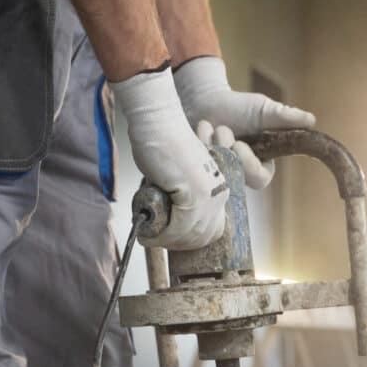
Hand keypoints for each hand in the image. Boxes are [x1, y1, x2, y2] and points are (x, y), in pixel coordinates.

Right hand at [110, 68, 228, 249]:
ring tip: (148, 237)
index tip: (171, 240)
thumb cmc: (162, 144)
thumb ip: (181, 198)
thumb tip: (169, 221)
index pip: (213, 229)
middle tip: (155, 240)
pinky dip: (161, 235)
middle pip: (202, 236)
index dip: (191, 240)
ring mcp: (209, 194)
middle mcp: (219, 192)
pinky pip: (178, 227)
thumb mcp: (178, 177)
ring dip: (166, 241)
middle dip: (177, 243)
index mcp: (219, 188)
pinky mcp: (195, 195)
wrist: (159, 122)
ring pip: (190, 234)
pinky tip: (147, 235)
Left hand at [174, 57, 315, 190]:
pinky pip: (198, 165)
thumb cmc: (238, 106)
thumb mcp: (264, 110)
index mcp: (260, 165)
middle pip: (238, 180)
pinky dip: (200, 140)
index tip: (239, 146)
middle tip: (224, 130)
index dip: (249, 165)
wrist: (207, 99)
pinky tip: (202, 128)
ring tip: (214, 127)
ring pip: (217, 172)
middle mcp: (240, 175)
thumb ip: (285, 118)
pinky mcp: (199, 171)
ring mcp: (219, 174)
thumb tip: (311, 121)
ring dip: (214, 143)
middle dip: (228, 152)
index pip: (260, 180)